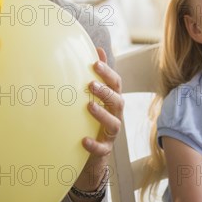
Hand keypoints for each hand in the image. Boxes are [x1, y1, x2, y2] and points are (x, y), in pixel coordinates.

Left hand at [73, 48, 123, 193]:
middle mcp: (115, 115)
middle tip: (90, 84)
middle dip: (105, 91)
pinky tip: (83, 140)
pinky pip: (102, 148)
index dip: (107, 73)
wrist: (94, 152)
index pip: (115, 83)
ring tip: (89, 106)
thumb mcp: (96, 95)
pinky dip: (94, 144)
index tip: (95, 63)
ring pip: (114, 124)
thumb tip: (97, 48)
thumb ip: (98, 74)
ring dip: (102, 114)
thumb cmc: (94, 118)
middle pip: (117, 101)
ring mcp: (111, 133)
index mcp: (113, 100)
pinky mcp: (104, 150)